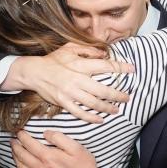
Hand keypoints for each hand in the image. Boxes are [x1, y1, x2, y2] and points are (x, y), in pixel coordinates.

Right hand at [5, 42, 133, 122]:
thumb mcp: (70, 48)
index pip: (105, 66)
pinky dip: (91, 118)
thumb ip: (88, 50)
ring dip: (107, 108)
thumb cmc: (54, 59)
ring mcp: (70, 93)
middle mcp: (77, 79)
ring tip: (117, 109)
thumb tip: (104, 54)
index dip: (120, 68)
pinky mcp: (64, 102)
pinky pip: (80, 113)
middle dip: (117, 95)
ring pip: (93, 103)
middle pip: (102, 90)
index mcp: (80, 64)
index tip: (132, 69)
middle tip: (128, 97)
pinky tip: (100, 119)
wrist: (34, 72)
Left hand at [12, 130, 115, 167]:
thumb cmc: (84, 165)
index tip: (19, 131)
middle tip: (12, 140)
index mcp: (48, 157)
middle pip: (22, 156)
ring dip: (15, 158)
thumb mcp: (75, 146)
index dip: (22, 136)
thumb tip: (45, 133)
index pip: (29, 144)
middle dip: (15, 146)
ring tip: (14, 151)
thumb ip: (58, 137)